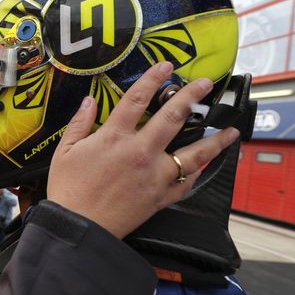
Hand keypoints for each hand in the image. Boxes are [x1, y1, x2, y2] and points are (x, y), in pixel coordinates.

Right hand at [47, 61, 239, 238]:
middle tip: (206, 84)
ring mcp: (155, 175)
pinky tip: (206, 164)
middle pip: (172, 117)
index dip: (153, 78)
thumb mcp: (65, 151)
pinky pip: (187, 182)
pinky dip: (198, 172)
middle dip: (192, 96)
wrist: (78, 227)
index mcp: (114, 137)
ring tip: (230, 129)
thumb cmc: (68, 189)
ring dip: (214, 139)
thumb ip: (79, 123)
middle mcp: (140, 152)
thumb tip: (89, 100)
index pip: (137, 99)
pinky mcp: (161, 197)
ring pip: (193, 153)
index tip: (166, 67)